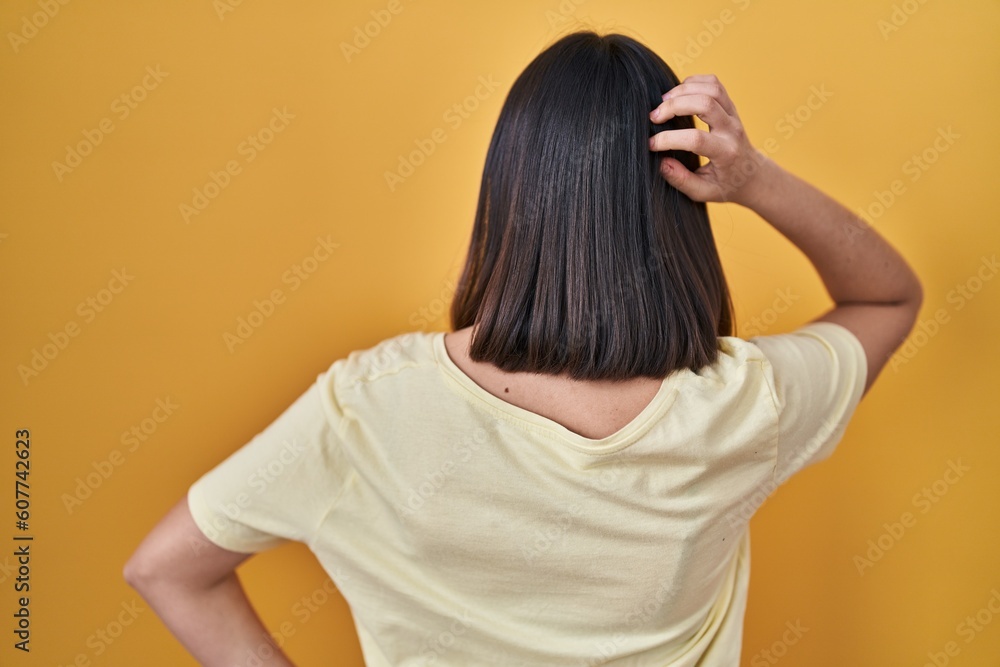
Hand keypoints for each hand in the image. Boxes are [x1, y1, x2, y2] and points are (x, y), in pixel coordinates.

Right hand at [648, 74, 767, 204]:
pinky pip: (713, 83)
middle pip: (705, 104)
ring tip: (663, 102)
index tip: (651, 144)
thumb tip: (661, 162)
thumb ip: (681, 180)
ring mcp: (733, 114)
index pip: (696, 139)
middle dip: (674, 106)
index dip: (669, 139)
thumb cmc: (724, 185)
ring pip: (711, 88)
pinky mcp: (730, 105)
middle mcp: (732, 130)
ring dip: (683, 90)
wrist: (750, 173)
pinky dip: (693, 82)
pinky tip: (678, 94)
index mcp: (726, 153)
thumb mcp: (702, 192)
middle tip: (653, 117)